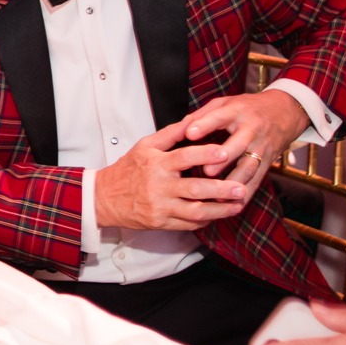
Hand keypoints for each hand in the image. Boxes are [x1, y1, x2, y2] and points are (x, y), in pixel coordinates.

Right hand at [93, 122, 249, 231]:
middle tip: (241, 187)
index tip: (225, 152)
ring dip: (219, 210)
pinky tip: (219, 214)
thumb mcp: (145, 146)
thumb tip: (192, 120)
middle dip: (220, 189)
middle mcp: (160, 187)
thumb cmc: (127, 169)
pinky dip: (206, 220)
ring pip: (195, 212)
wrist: (104, 198)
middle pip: (194, 189)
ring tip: (238, 205)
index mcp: (157, 164)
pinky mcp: (162, 223)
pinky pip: (188, 224)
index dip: (205, 154)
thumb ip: (171, 134)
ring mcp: (161, 207)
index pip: (184, 157)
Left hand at [181, 90, 310, 196]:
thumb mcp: (226, 103)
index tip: (189, 134)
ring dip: (235, 182)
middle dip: (223, 159)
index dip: (204, 125)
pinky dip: (246, 193)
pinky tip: (233, 205)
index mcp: (237, 112)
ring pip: (249, 166)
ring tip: (218, 196)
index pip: (220, 117)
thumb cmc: (246, 108)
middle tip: (206, 172)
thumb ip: (203, 114)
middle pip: (238, 144)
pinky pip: (257, 180)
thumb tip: (181, 127)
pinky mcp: (267, 162)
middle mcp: (251, 129)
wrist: (283, 113)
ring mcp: (261, 147)